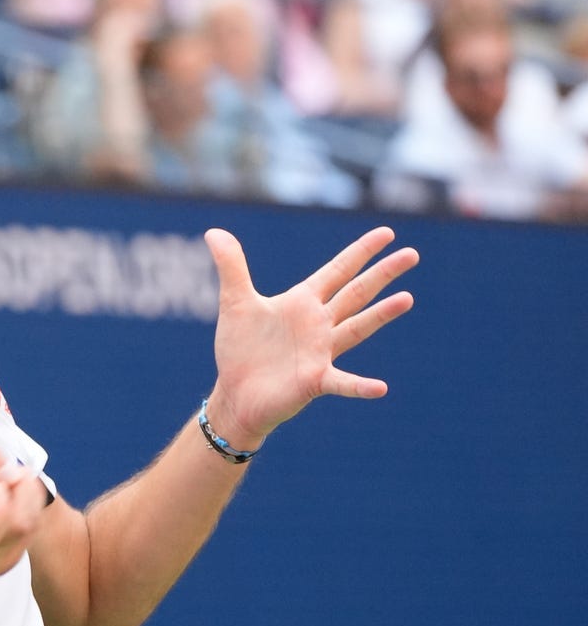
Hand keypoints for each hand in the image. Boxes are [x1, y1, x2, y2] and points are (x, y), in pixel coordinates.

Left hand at [204, 227, 418, 442]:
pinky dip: (360, 386)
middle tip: (412, 254)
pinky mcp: (314, 381)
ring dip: (381, 315)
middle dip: (382, 273)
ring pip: (356, 328)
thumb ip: (231, 267)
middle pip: (356, 293)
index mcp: (302, 302)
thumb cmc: (240, 349)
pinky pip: (342, 382)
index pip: (338, 271)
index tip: (387, 232)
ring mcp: (320, 352)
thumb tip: (214, 231)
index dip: (360, 252)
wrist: (234, 393)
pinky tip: (380, 388)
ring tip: (407, 298)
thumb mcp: (235, 302)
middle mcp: (318, 324)